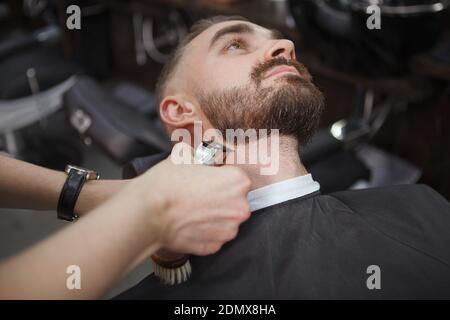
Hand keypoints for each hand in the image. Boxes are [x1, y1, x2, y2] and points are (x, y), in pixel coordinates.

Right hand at [130, 142, 251, 255]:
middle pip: (235, 201)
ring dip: (214, 216)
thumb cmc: (167, 183)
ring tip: (192, 211)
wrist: (148, 212)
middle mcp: (239, 208)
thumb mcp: (186, 155)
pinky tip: (189, 224)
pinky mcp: (215, 246)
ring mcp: (228, 230)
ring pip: (226, 221)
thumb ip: (203, 156)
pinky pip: (213, 237)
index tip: (210, 180)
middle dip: (221, 199)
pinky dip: (204, 232)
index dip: (221, 178)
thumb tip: (203, 156)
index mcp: (237, 182)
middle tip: (199, 195)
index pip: (237, 178)